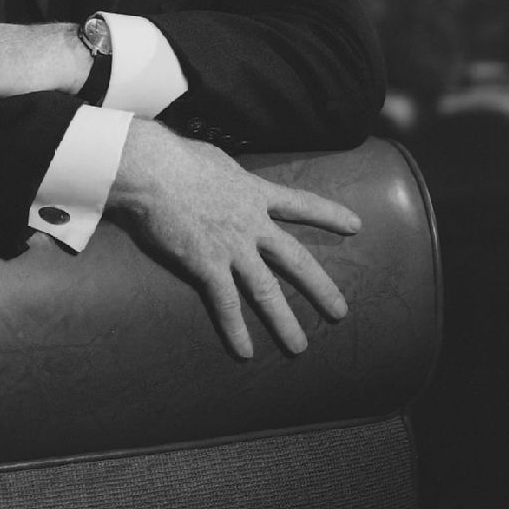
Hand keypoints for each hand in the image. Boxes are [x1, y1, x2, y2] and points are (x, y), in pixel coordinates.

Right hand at [107, 120, 359, 358]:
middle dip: (320, 287)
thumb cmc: (175, 156)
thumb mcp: (214, 159)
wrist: (152, 169)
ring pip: (266, 290)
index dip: (328, 214)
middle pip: (295, 259)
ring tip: (299, 347)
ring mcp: (231, 246)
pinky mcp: (207, 264)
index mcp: (253, 192)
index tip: (355, 225)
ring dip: (284, 321)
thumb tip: (220, 171)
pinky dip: (235, 329)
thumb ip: (225, 173)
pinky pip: (225, 303)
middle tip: (340, 312)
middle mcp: (250, 223)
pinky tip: (245, 351)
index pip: (300, 203)